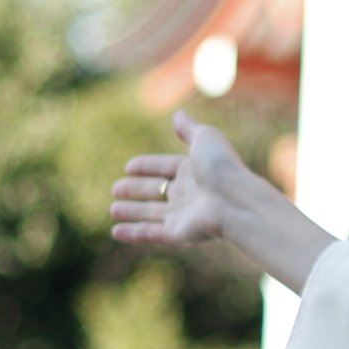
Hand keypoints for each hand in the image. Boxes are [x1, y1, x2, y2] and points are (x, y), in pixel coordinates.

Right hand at [107, 113, 256, 249]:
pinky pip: (151, 233)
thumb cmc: (221, 167)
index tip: (128, 167)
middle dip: (135, 190)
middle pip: (156, 191)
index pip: (165, 167)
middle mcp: (188, 194)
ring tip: (113, 209)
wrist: (235, 200)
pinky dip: (133, 233)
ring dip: (132, 212)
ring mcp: (183, 215)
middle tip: (115, 189)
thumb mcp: (205, 138)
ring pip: (151, 214)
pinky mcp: (179, 233)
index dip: (147, 166)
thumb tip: (179, 115)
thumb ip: (190, 129)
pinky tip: (115, 232)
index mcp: (194, 171)